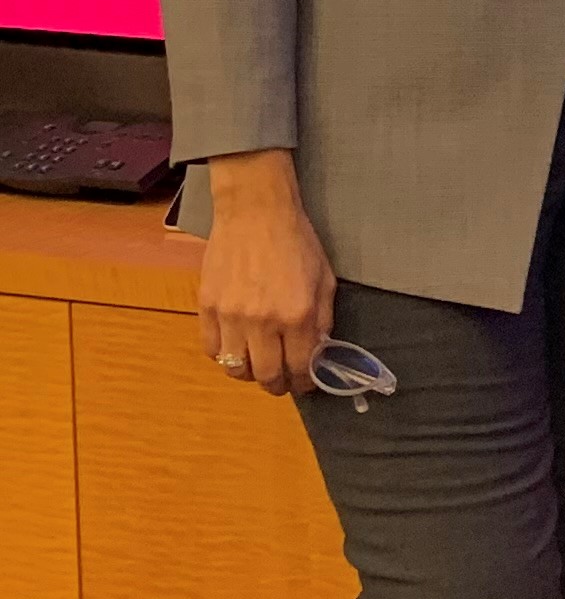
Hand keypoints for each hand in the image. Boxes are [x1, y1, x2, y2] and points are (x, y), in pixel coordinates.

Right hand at [196, 148, 333, 399]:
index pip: (300, 368)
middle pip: (266, 375)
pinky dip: (224, 356)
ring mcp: (230, 316)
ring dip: (249, 373)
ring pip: (235, 367)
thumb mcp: (324, 280)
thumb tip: (318, 352)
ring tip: (258, 366)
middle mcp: (262, 322)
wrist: (255, 213)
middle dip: (277, 385)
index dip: (304, 382)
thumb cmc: (296, 243)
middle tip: (282, 382)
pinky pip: (211, 348)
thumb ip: (323, 320)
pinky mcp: (206, 307)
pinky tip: (236, 348)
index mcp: (297, 315)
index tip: (306, 383)